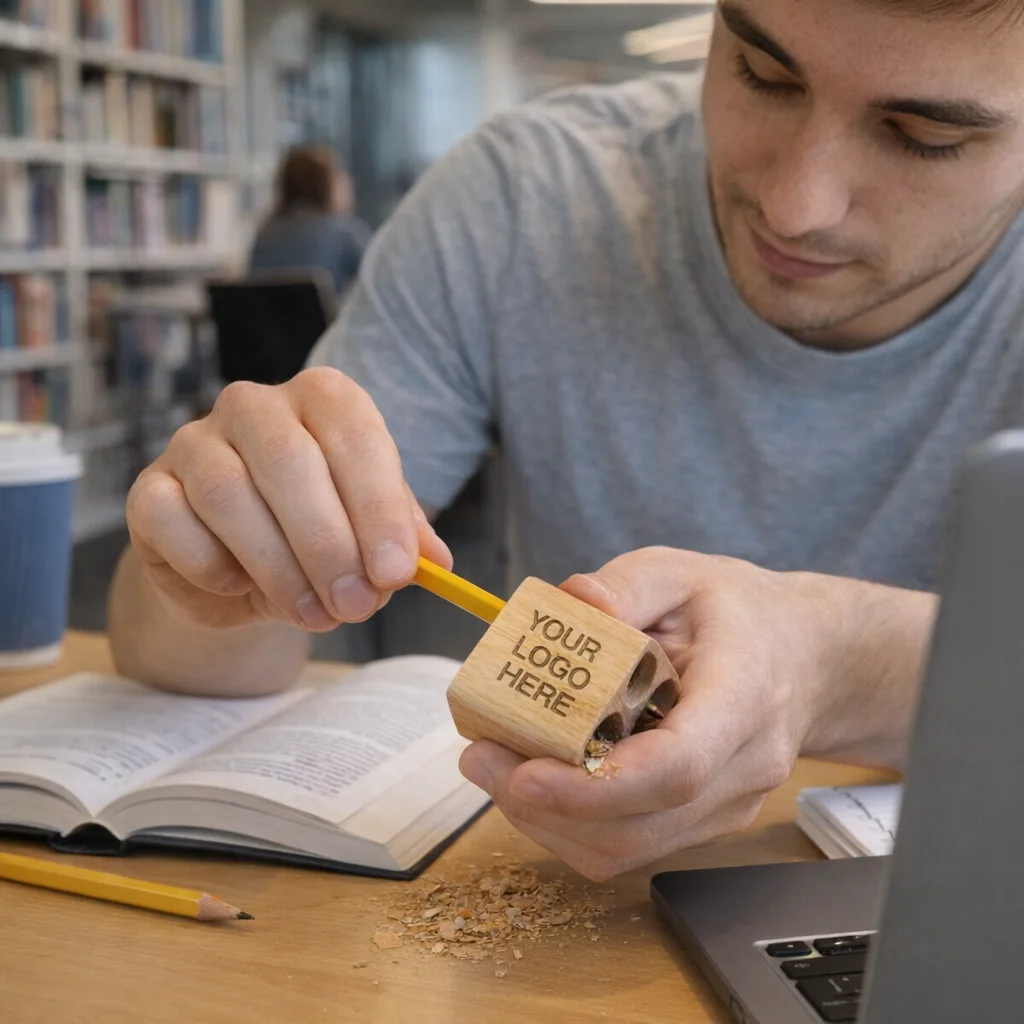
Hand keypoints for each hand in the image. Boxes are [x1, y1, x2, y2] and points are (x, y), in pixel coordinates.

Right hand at [126, 367, 451, 631]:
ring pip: (229, 492)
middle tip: (355, 605)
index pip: (354, 435)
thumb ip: (402, 539)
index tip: (396, 572)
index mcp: (322, 399)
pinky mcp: (149, 489)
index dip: (378, 506)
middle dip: (329, 544)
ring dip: (278, 566)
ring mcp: (194, 441)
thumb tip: (435, 560)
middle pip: (290, 460)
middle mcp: (255, 406)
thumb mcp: (370, 535)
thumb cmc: (317, 536)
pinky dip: (212, 566)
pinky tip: (241, 589)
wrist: (241, 569)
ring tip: (315, 614)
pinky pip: (172, 522)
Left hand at [458, 548, 840, 880]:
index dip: (594, 787)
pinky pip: (629, 845)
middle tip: (479, 758)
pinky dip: (569, 823)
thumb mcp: (681, 572)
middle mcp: (743, 768)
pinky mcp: (703, 821)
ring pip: (626, 850)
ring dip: (546, 821)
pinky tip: (535, 777)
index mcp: (745, 696)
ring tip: (494, 764)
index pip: (677, 768)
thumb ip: (626, 584)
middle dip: (545, 807)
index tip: (523, 775)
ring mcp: (727, 805)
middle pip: (639, 827)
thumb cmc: (737, 612)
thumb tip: (572, 601)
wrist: (803, 657)